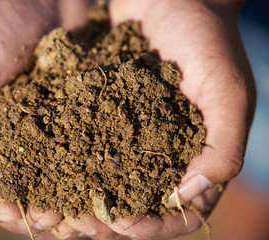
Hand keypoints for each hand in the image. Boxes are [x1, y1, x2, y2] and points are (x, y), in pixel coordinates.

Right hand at [0, 0, 92, 237]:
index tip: (17, 213)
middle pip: (7, 198)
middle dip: (31, 216)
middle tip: (60, 223)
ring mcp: (32, 138)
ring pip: (42, 188)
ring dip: (61, 208)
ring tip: (83, 217)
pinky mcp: (63, 127)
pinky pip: (70, 164)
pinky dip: (81, 182)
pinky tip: (97, 191)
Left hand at [61, 0, 255, 238]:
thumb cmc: (207, 39)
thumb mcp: (227, 94)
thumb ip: (221, 149)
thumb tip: (187, 196)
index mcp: (197, 158)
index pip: (179, 212)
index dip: (153, 226)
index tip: (123, 223)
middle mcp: (162, 154)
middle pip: (137, 204)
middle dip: (109, 220)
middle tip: (79, 223)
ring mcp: (132, 136)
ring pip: (107, 182)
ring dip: (83, 200)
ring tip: (58, 207)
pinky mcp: (106, 114)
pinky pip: (86, 145)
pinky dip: (69, 163)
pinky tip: (48, 169)